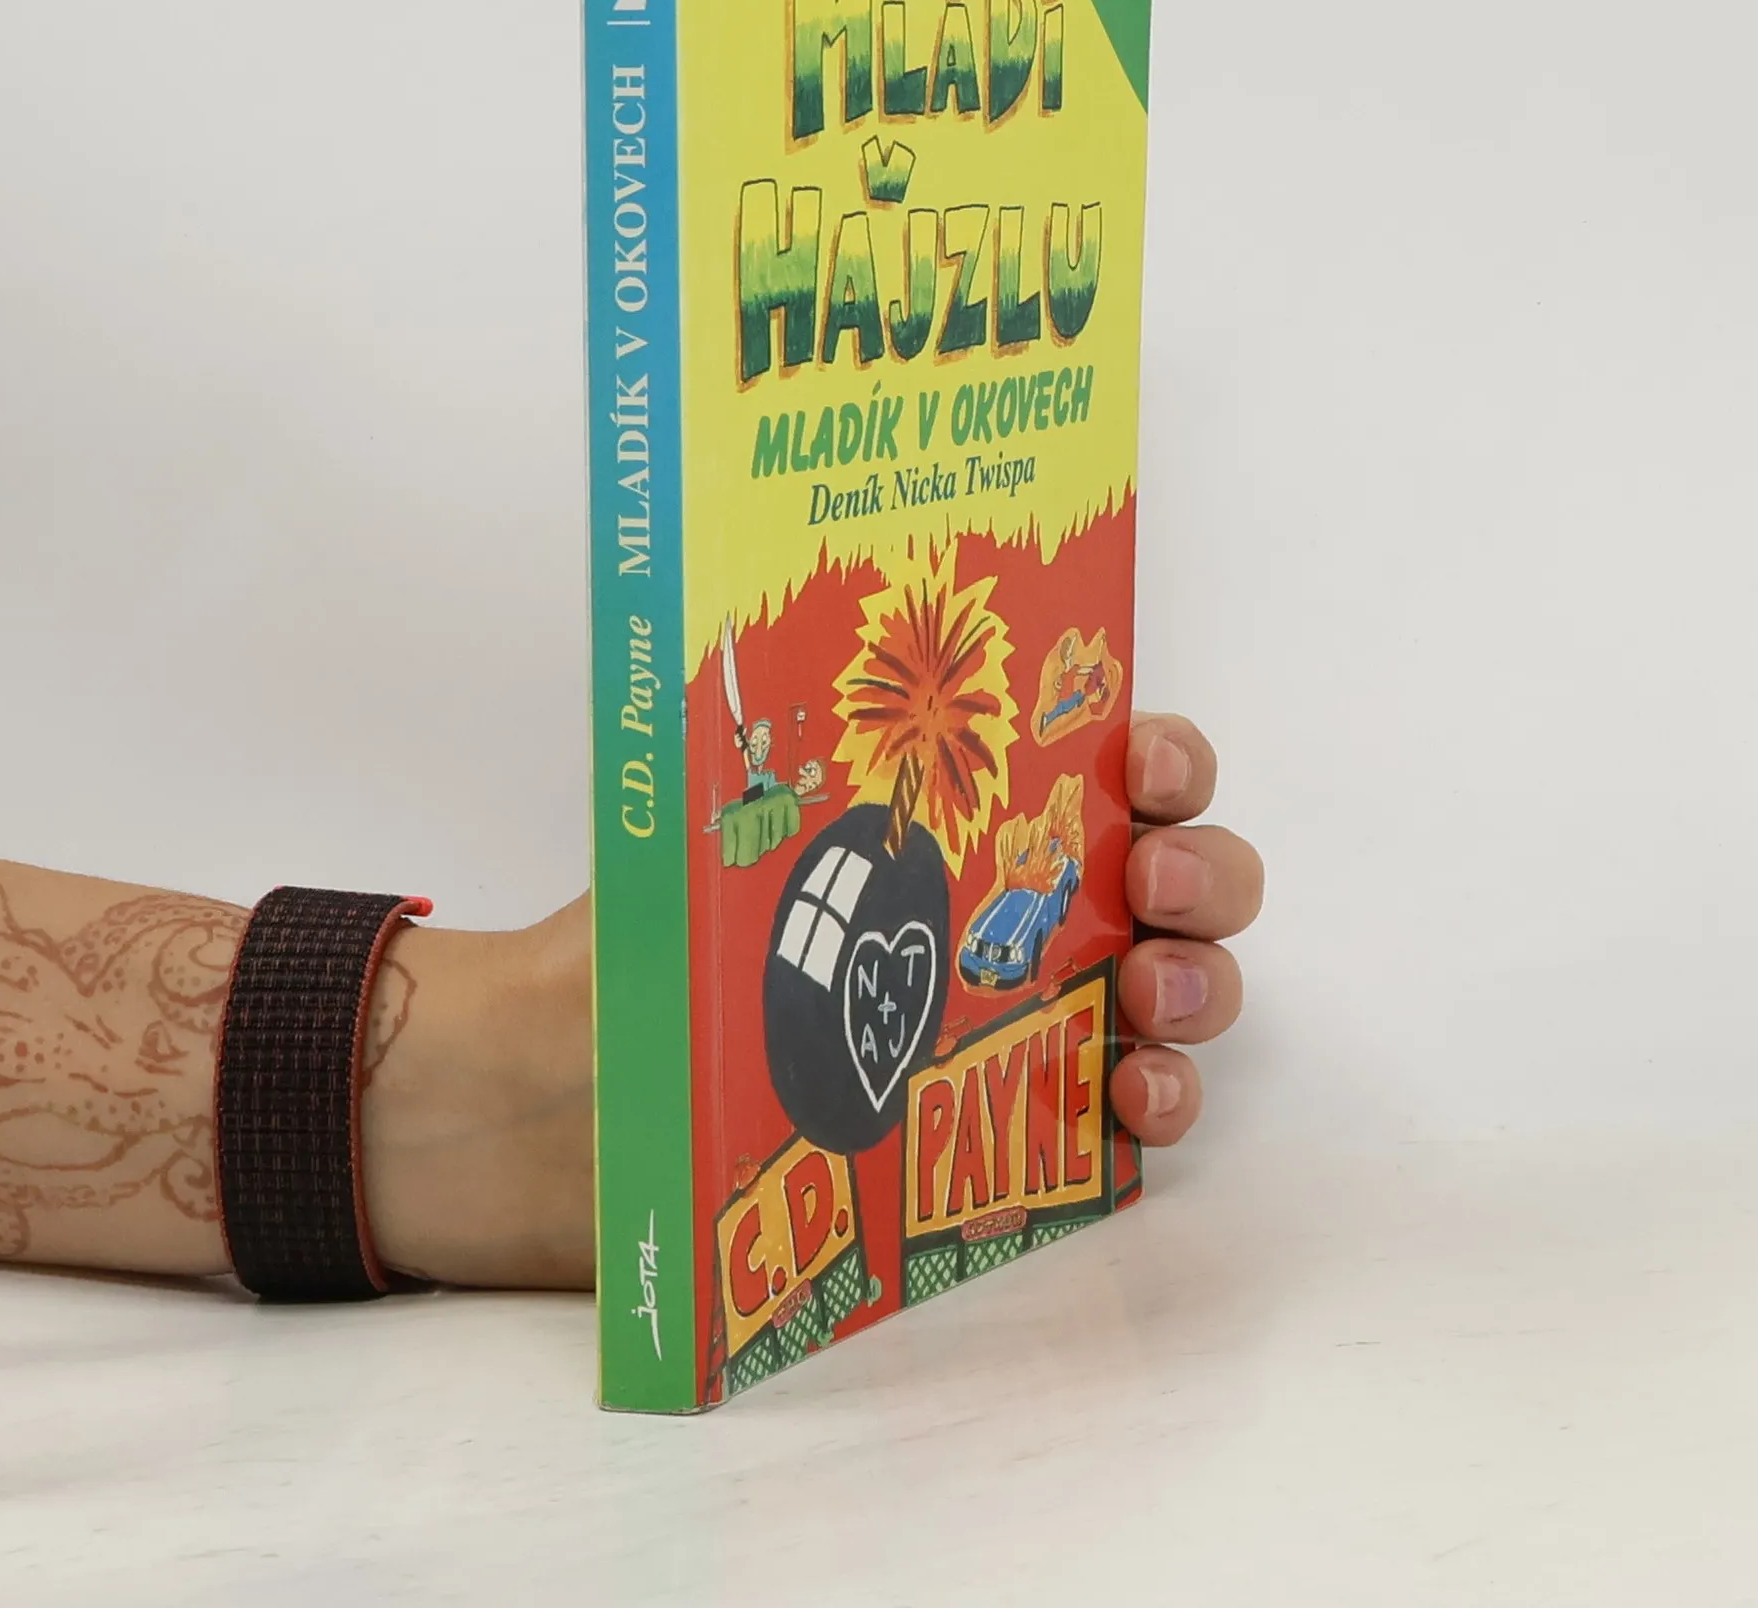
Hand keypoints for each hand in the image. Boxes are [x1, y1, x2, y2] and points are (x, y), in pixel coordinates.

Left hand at [374, 707, 1262, 1289]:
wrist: (556, 1117)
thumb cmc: (630, 952)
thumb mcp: (702, 828)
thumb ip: (765, 743)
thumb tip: (765, 621)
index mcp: (948, 819)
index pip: (1098, 764)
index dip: (1159, 756)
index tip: (1146, 763)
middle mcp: (1003, 911)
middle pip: (1170, 876)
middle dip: (1201, 869)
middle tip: (1151, 885)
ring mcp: (1017, 1024)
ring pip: (1170, 994)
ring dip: (1201, 984)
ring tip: (1155, 994)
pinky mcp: (1004, 1137)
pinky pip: (1119, 1122)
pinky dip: (1157, 1107)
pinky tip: (1134, 1101)